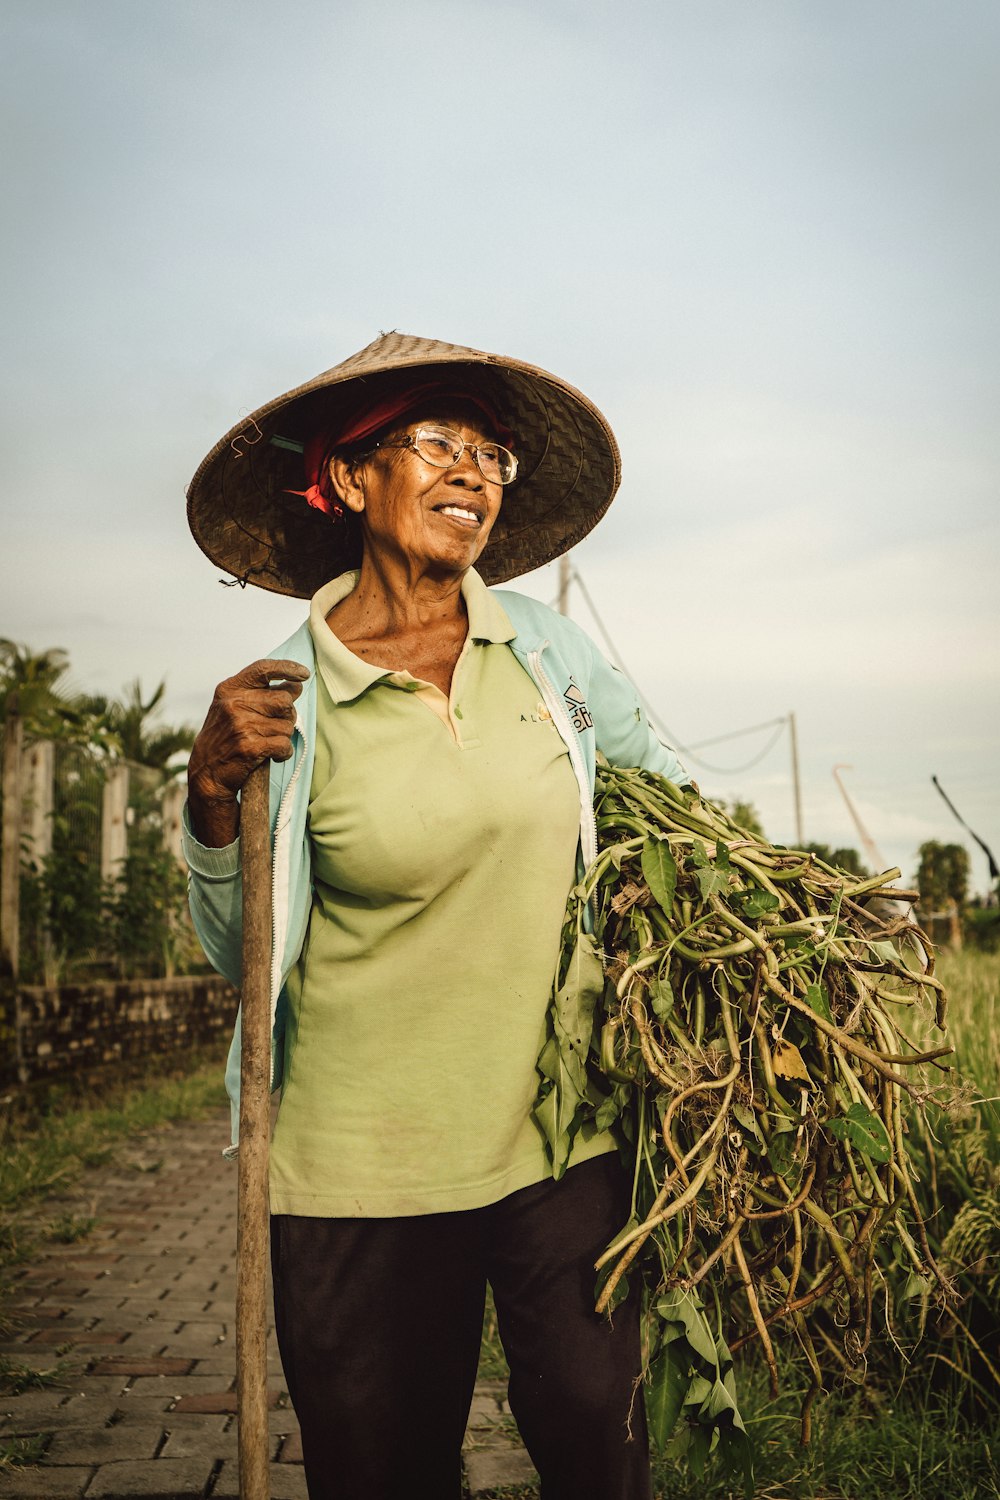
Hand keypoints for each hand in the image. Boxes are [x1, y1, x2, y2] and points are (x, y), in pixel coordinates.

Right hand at [187, 660, 309, 846]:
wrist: (206, 773)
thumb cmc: (224, 738)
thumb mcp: (230, 707)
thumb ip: (258, 694)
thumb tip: (296, 685)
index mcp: (229, 689)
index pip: (263, 669)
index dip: (287, 668)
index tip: (303, 674)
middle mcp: (234, 704)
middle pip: (284, 700)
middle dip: (288, 715)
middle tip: (276, 726)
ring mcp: (241, 725)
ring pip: (287, 725)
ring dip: (284, 736)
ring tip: (268, 742)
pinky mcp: (250, 747)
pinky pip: (284, 744)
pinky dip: (284, 752)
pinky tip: (274, 755)